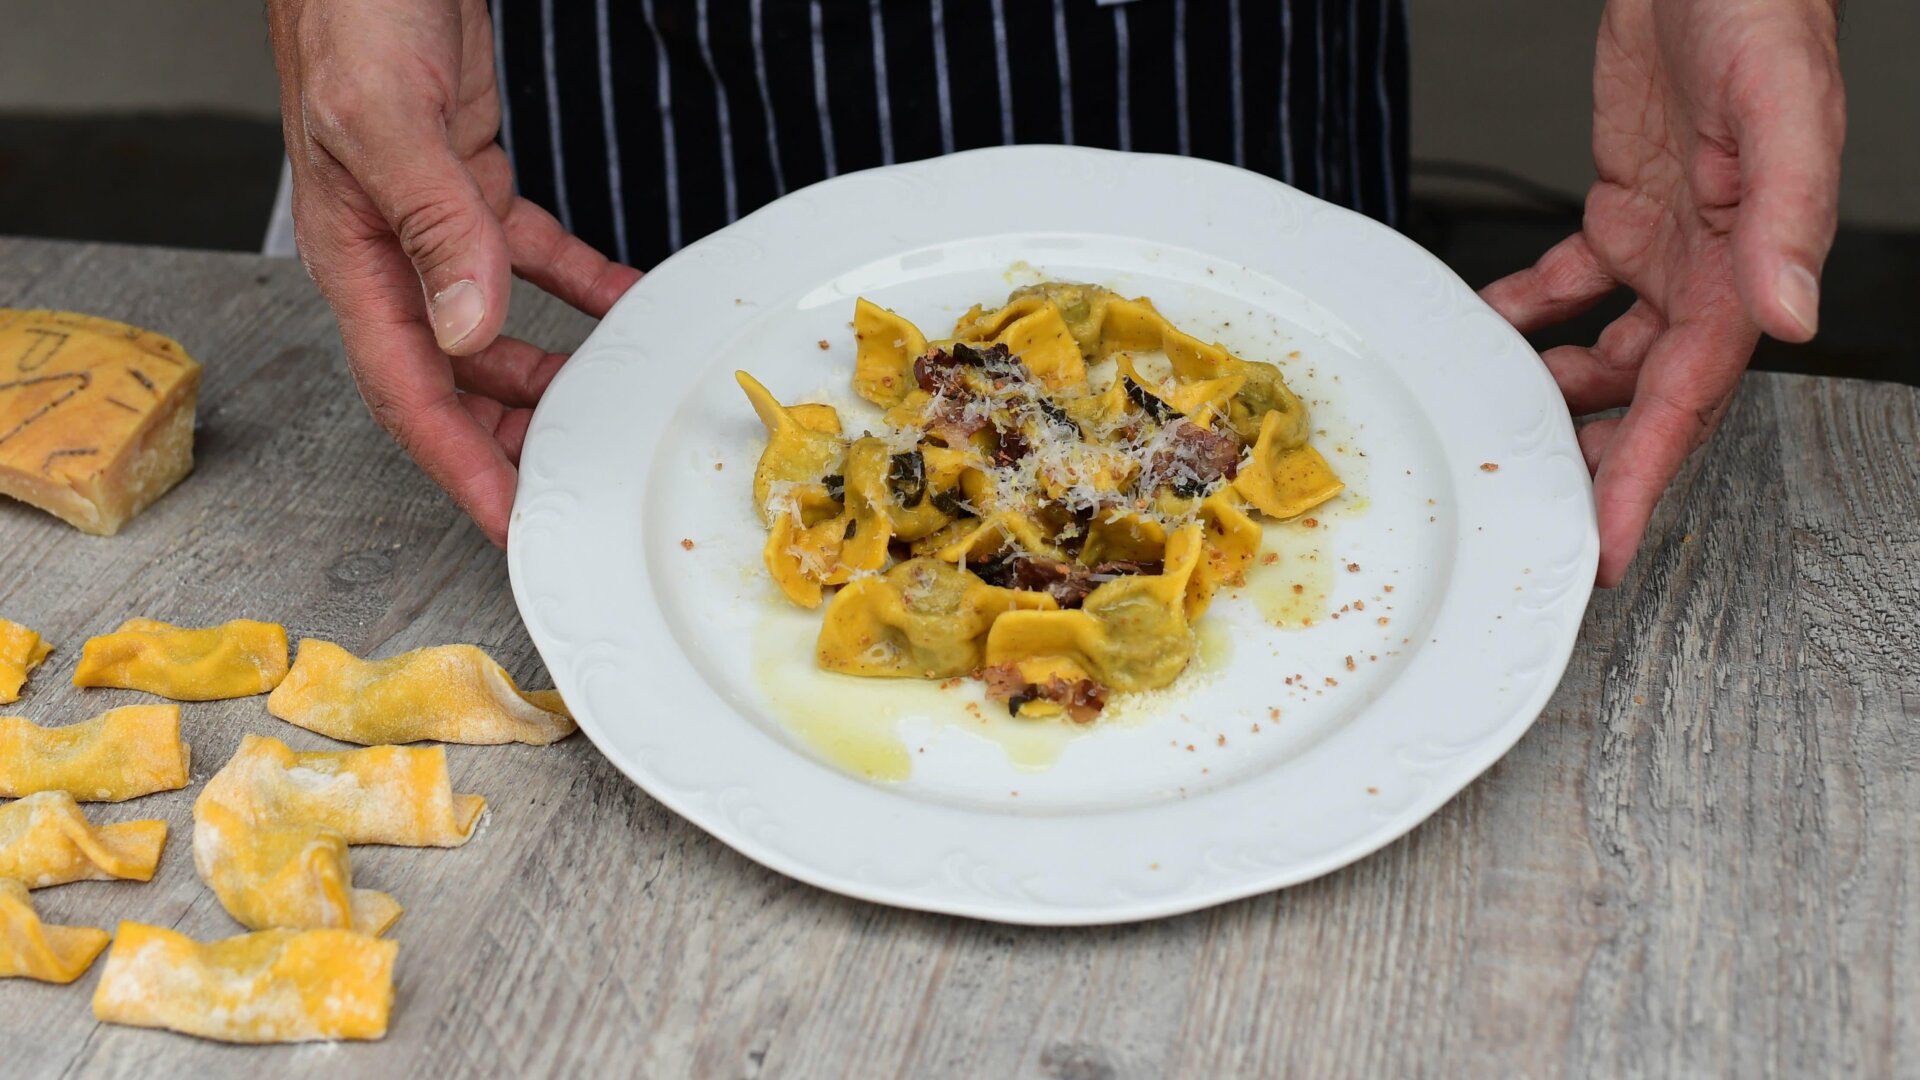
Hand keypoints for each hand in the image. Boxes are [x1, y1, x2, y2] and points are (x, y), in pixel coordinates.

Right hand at [268, 0, 640, 545]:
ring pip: (491, 331)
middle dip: (509, 441)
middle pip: (451, 382)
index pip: (409, 393)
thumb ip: (434, 226)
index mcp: (354, 258)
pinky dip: (580, 289)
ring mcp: (432, 223)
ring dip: (547, 376)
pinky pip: (533, 259)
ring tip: (603, 410)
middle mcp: (390, 253)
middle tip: (573, 486)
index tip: (510, 524)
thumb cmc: (352, 12)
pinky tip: (625, 307)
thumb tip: (470, 329)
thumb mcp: (386, 120)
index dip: (462, 467)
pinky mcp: (472, 187)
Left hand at [1481, 0, 1843, 585]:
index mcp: (1750, 265)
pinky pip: (1572, 284)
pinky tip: (1493, 328)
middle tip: (1543, 507)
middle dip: (1602, 457)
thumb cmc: (1761, 15)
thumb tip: (1790, 313)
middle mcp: (1711, 267)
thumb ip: (1787, 216)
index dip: (1649, 473)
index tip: (1610, 540)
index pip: (1693, 396)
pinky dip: (1531, 313)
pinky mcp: (1623, 209)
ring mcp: (1666, 243)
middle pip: (1651, 394)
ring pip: (1610, 351)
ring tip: (1508, 420)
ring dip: (1560, 390)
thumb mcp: (1781, 109)